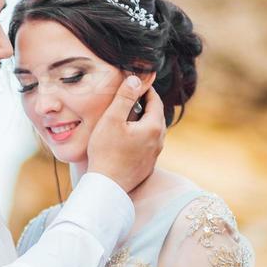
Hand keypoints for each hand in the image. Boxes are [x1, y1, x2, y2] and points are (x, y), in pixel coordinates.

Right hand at [87, 75, 166, 193]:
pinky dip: (139, 136)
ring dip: (141, 121)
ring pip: (151, 131)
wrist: (107, 187)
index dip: (145, 89)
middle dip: (143, 104)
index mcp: (154, 126)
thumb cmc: (106, 152)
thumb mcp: (112, 119)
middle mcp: (159, 141)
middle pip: (155, 115)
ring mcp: (154, 155)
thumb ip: (124, 97)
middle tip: (129, 97)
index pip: (155, 100)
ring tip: (125, 118)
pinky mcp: (147, 166)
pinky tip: (125, 138)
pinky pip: (146, 145)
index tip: (135, 82)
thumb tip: (136, 79)